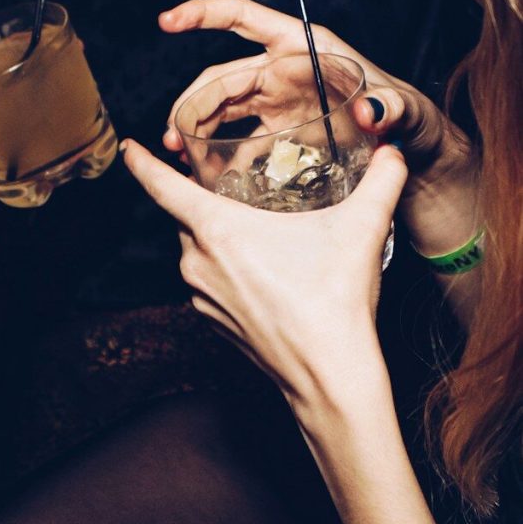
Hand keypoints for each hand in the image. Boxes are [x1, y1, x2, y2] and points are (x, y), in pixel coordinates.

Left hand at [122, 139, 406, 406]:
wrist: (329, 377)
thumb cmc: (334, 300)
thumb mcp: (360, 229)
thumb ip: (381, 181)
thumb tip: (394, 149)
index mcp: (217, 230)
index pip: (162, 187)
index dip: (142, 163)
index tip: (128, 146)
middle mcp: (196, 261)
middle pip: (188, 216)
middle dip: (206, 201)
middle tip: (237, 189)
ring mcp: (200, 295)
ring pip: (199, 250)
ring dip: (220, 238)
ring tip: (259, 234)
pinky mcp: (210, 320)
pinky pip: (208, 280)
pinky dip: (226, 269)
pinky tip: (261, 272)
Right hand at [159, 0, 477, 255]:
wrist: (413, 155)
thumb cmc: (414, 119)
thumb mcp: (407, 109)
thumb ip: (391, 107)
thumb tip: (370, 109)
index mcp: (303, 47)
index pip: (243, 18)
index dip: (204, 13)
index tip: (168, 21)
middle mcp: (282, 69)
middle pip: (222, 76)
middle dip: (191, 102)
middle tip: (174, 138)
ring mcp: (277, 101)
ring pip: (221, 107)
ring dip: (194, 128)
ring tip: (178, 156)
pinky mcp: (278, 132)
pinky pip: (237, 139)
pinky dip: (217, 155)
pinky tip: (205, 177)